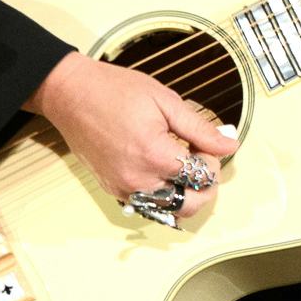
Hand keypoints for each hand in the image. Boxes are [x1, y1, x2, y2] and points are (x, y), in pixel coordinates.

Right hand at [25, 50, 241, 221]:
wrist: (70, 94)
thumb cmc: (115, 91)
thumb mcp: (166, 101)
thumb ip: (200, 128)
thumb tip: (230, 144)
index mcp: (154, 155)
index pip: (201, 176)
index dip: (212, 160)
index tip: (206, 143)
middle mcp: (136, 179)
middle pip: (188, 205)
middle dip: (204, 186)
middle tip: (200, 159)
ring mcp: (121, 187)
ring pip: (167, 209)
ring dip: (183, 194)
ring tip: (181, 164)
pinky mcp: (111, 188)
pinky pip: (145, 204)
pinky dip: (161, 194)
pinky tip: (162, 170)